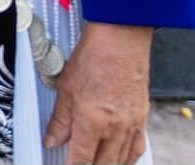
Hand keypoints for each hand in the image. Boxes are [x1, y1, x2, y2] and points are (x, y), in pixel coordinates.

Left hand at [45, 22, 151, 163]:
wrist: (121, 41)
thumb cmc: (93, 58)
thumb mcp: (66, 89)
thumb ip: (60, 120)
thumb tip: (52, 140)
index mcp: (92, 122)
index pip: (81, 159)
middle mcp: (115, 128)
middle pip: (103, 164)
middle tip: (78, 164)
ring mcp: (131, 125)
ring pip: (121, 160)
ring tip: (96, 164)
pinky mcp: (142, 118)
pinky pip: (137, 148)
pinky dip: (128, 158)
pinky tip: (120, 159)